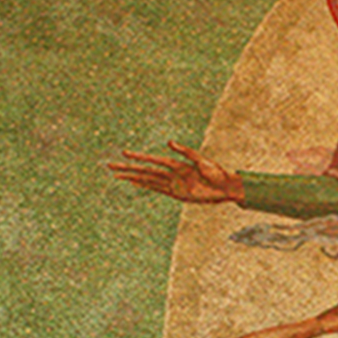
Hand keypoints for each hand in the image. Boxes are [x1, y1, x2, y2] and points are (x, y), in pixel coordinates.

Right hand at [108, 143, 242, 203]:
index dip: (138, 157)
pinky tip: (135, 183)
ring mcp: (173, 184)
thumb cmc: (217, 172)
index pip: (152, 160)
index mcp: (177, 164)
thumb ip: (185, 152)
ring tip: (118, 175)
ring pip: (148, 180)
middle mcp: (172, 174)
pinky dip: (146, 187)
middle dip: (128, 168)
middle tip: (111, 165)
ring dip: (133, 178)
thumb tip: (168, 143)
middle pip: (145, 171)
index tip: (124, 153)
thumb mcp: (201, 160)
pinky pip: (158, 190)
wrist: (226, 187)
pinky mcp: (178, 194)